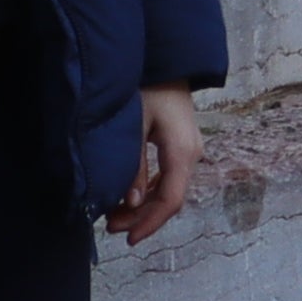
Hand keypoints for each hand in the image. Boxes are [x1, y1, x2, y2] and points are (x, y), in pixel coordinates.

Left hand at [108, 83, 205, 242]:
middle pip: (169, 199)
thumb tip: (131, 201)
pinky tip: (129, 197)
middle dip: (141, 218)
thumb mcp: (136, 124)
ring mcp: (188, 151)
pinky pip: (167, 177)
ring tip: (114, 216)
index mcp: (181, 151)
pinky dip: (148, 191)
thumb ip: (135, 164)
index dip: (150, 223)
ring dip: (143, 206)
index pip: (171, 200)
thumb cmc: (149, 86)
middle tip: (110, 227)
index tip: (129, 238)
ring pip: (168, 190)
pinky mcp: (180, 146)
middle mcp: (191, 155)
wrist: (167, 61)